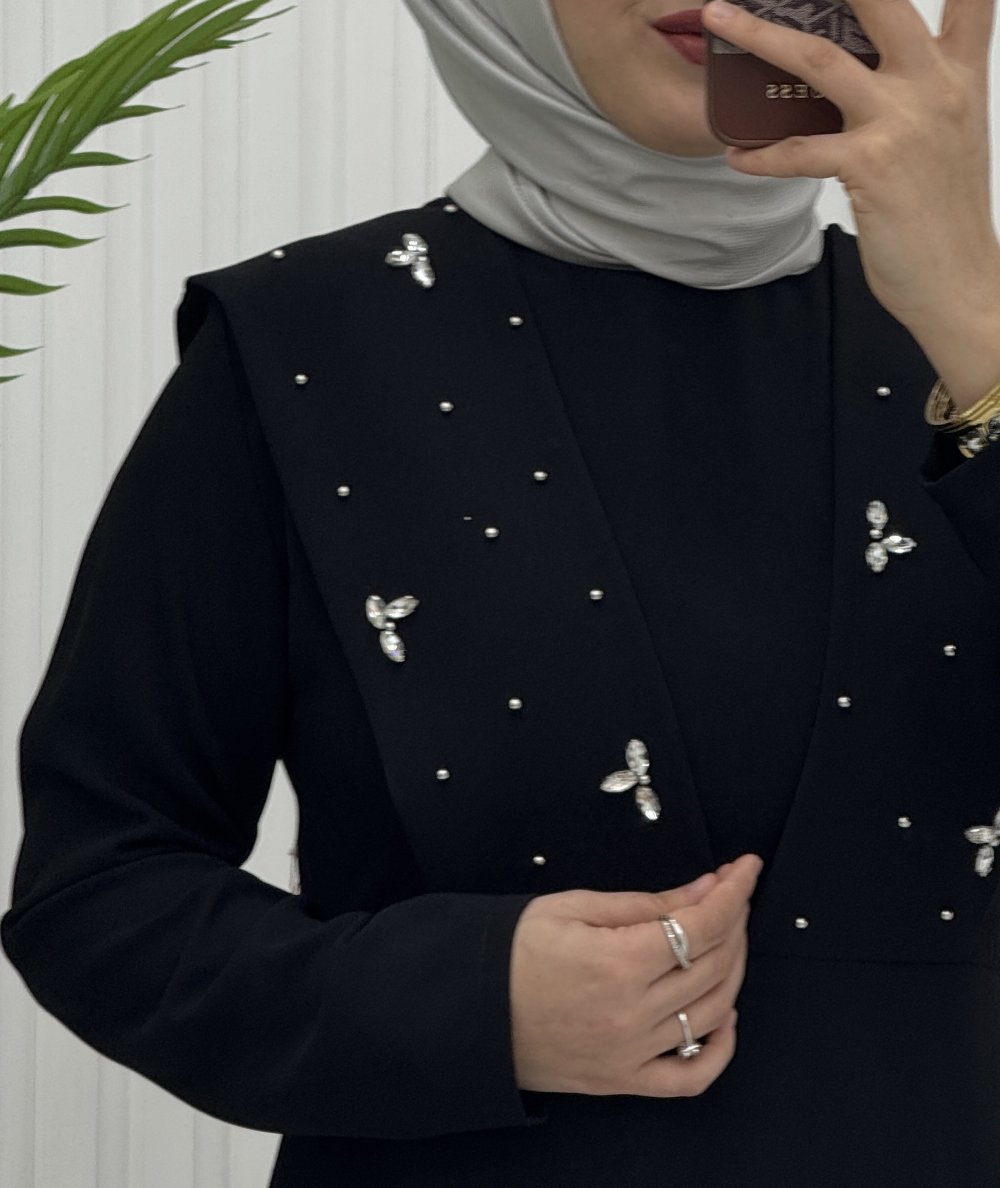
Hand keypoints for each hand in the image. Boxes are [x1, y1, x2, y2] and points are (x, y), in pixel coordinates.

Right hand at [509, 853, 762, 1096]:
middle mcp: (632, 1013)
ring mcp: (631, 1053)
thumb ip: (645, 902)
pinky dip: (721, 1048)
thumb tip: (702, 891)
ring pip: (714, 1010)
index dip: (734, 891)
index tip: (746, 868)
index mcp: (618, 962)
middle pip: (715, 963)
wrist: (470, 1010)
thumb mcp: (573, 907)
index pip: (702, 924)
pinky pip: (692, 1076)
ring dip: (733, 967)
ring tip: (727, 937)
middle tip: (732, 893)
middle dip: (735, 920)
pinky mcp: (624, 1080)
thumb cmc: (513, 952)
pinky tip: (725, 1014)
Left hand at [700, 0, 999, 332]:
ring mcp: (903, 123)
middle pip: (881, 2)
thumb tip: (868, 79)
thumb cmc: (944, 218)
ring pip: (822, 60)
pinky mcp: (873, 166)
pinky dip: (762, 155)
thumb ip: (923, 95)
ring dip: (761, 35)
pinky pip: (800, 150)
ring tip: (719, 20)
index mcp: (960, 76)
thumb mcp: (950, 138)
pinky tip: (737, 158)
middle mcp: (936, 87)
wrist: (960, 281)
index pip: (968, 2)